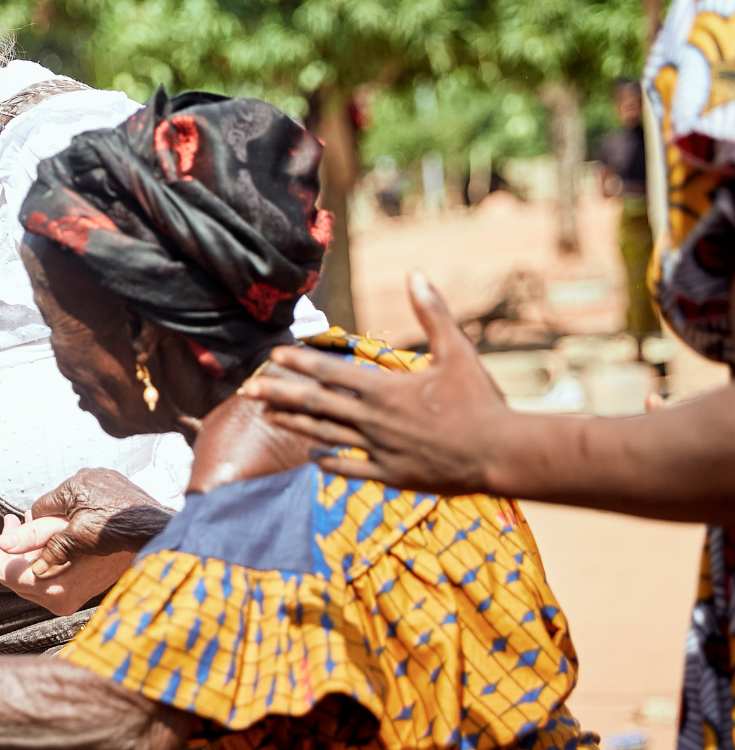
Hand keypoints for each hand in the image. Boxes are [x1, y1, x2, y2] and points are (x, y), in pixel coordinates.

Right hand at [0, 468, 175, 574]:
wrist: (154, 526)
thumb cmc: (119, 530)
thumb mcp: (80, 541)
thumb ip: (55, 549)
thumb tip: (36, 565)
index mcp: (72, 486)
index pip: (41, 506)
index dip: (41, 526)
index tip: (46, 539)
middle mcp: (86, 475)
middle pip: (60, 501)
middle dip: (61, 520)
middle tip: (71, 537)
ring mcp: (103, 476)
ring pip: (78, 498)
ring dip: (79, 513)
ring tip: (90, 531)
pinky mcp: (116, 481)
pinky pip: (96, 494)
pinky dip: (96, 508)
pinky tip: (104, 522)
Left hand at [0, 515, 135, 615]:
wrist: (146, 537)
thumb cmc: (108, 526)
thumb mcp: (64, 525)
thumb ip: (30, 536)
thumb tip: (2, 543)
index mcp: (53, 586)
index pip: (7, 574)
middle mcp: (59, 601)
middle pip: (16, 578)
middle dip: (8, 549)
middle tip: (10, 521)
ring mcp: (69, 601)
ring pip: (30, 579)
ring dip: (23, 552)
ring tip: (24, 522)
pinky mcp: (77, 595)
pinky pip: (45, 580)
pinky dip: (38, 559)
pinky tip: (42, 535)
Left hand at [239, 271, 509, 493]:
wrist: (502, 454)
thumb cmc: (482, 401)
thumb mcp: (457, 351)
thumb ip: (433, 313)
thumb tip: (415, 274)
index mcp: (385, 389)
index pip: (331, 372)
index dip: (299, 362)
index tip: (273, 354)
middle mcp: (374, 420)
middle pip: (316, 404)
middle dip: (279, 393)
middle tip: (248, 388)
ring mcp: (379, 450)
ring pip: (325, 435)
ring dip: (294, 424)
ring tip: (267, 416)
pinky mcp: (391, 474)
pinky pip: (351, 469)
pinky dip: (330, 462)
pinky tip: (312, 457)